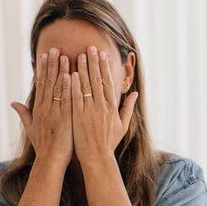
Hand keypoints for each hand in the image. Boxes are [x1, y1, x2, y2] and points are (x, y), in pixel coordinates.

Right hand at [11, 48, 72, 165]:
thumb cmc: (44, 146)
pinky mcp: (64, 119)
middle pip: (48, 83)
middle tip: (54, 49)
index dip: (43, 70)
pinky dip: (68, 87)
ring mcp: (55, 113)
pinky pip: (67, 100)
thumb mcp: (31, 128)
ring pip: (58, 88)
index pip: (41, 85)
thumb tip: (13, 102)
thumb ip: (24, 114)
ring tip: (64, 55)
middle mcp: (45, 109)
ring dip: (61, 71)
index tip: (45, 56)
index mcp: (38, 110)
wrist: (51, 161)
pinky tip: (71, 75)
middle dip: (51, 65)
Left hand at [71, 45, 137, 163]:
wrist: (97, 158)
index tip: (102, 54)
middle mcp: (102, 107)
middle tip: (90, 47)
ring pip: (86, 86)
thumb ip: (128, 108)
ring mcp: (89, 111)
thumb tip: (135, 93)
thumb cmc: (109, 142)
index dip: (105, 67)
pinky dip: (74, 85)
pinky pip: (75, 98)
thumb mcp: (122, 125)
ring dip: (83, 69)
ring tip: (79, 54)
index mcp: (112, 107)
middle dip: (94, 62)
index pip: (108, 82)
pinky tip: (71, 73)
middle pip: (97, 80)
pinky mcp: (78, 117)